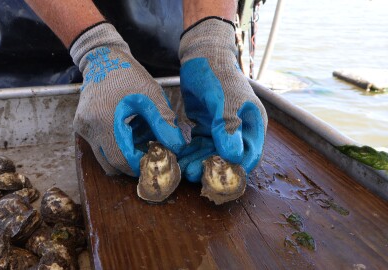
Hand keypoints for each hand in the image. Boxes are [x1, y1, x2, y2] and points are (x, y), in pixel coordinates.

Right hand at [70, 23, 185, 176]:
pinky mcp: (81, 127)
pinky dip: (113, 147)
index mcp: (104, 119)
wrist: (103, 59)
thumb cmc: (129, 75)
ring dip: (122, 157)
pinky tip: (125, 134)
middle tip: (148, 155)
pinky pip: (98, 148)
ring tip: (137, 145)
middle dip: (131, 164)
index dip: (139, 164)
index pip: (121, 158)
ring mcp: (82, 128)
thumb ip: (164, 122)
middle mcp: (88, 127)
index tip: (154, 159)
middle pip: (110, 164)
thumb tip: (175, 147)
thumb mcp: (152, 95)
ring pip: (103, 159)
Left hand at [178, 17, 267, 181]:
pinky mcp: (206, 127)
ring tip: (181, 167)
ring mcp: (223, 130)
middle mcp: (241, 130)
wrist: (202, 57)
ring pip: (211, 153)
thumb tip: (234, 157)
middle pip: (228, 158)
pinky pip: (199, 145)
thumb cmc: (218, 75)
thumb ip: (228, 127)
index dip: (235, 169)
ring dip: (198, 161)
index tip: (216, 178)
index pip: (249, 155)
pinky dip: (190, 152)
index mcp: (253, 124)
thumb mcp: (224, 100)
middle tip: (192, 173)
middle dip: (210, 167)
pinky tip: (178, 157)